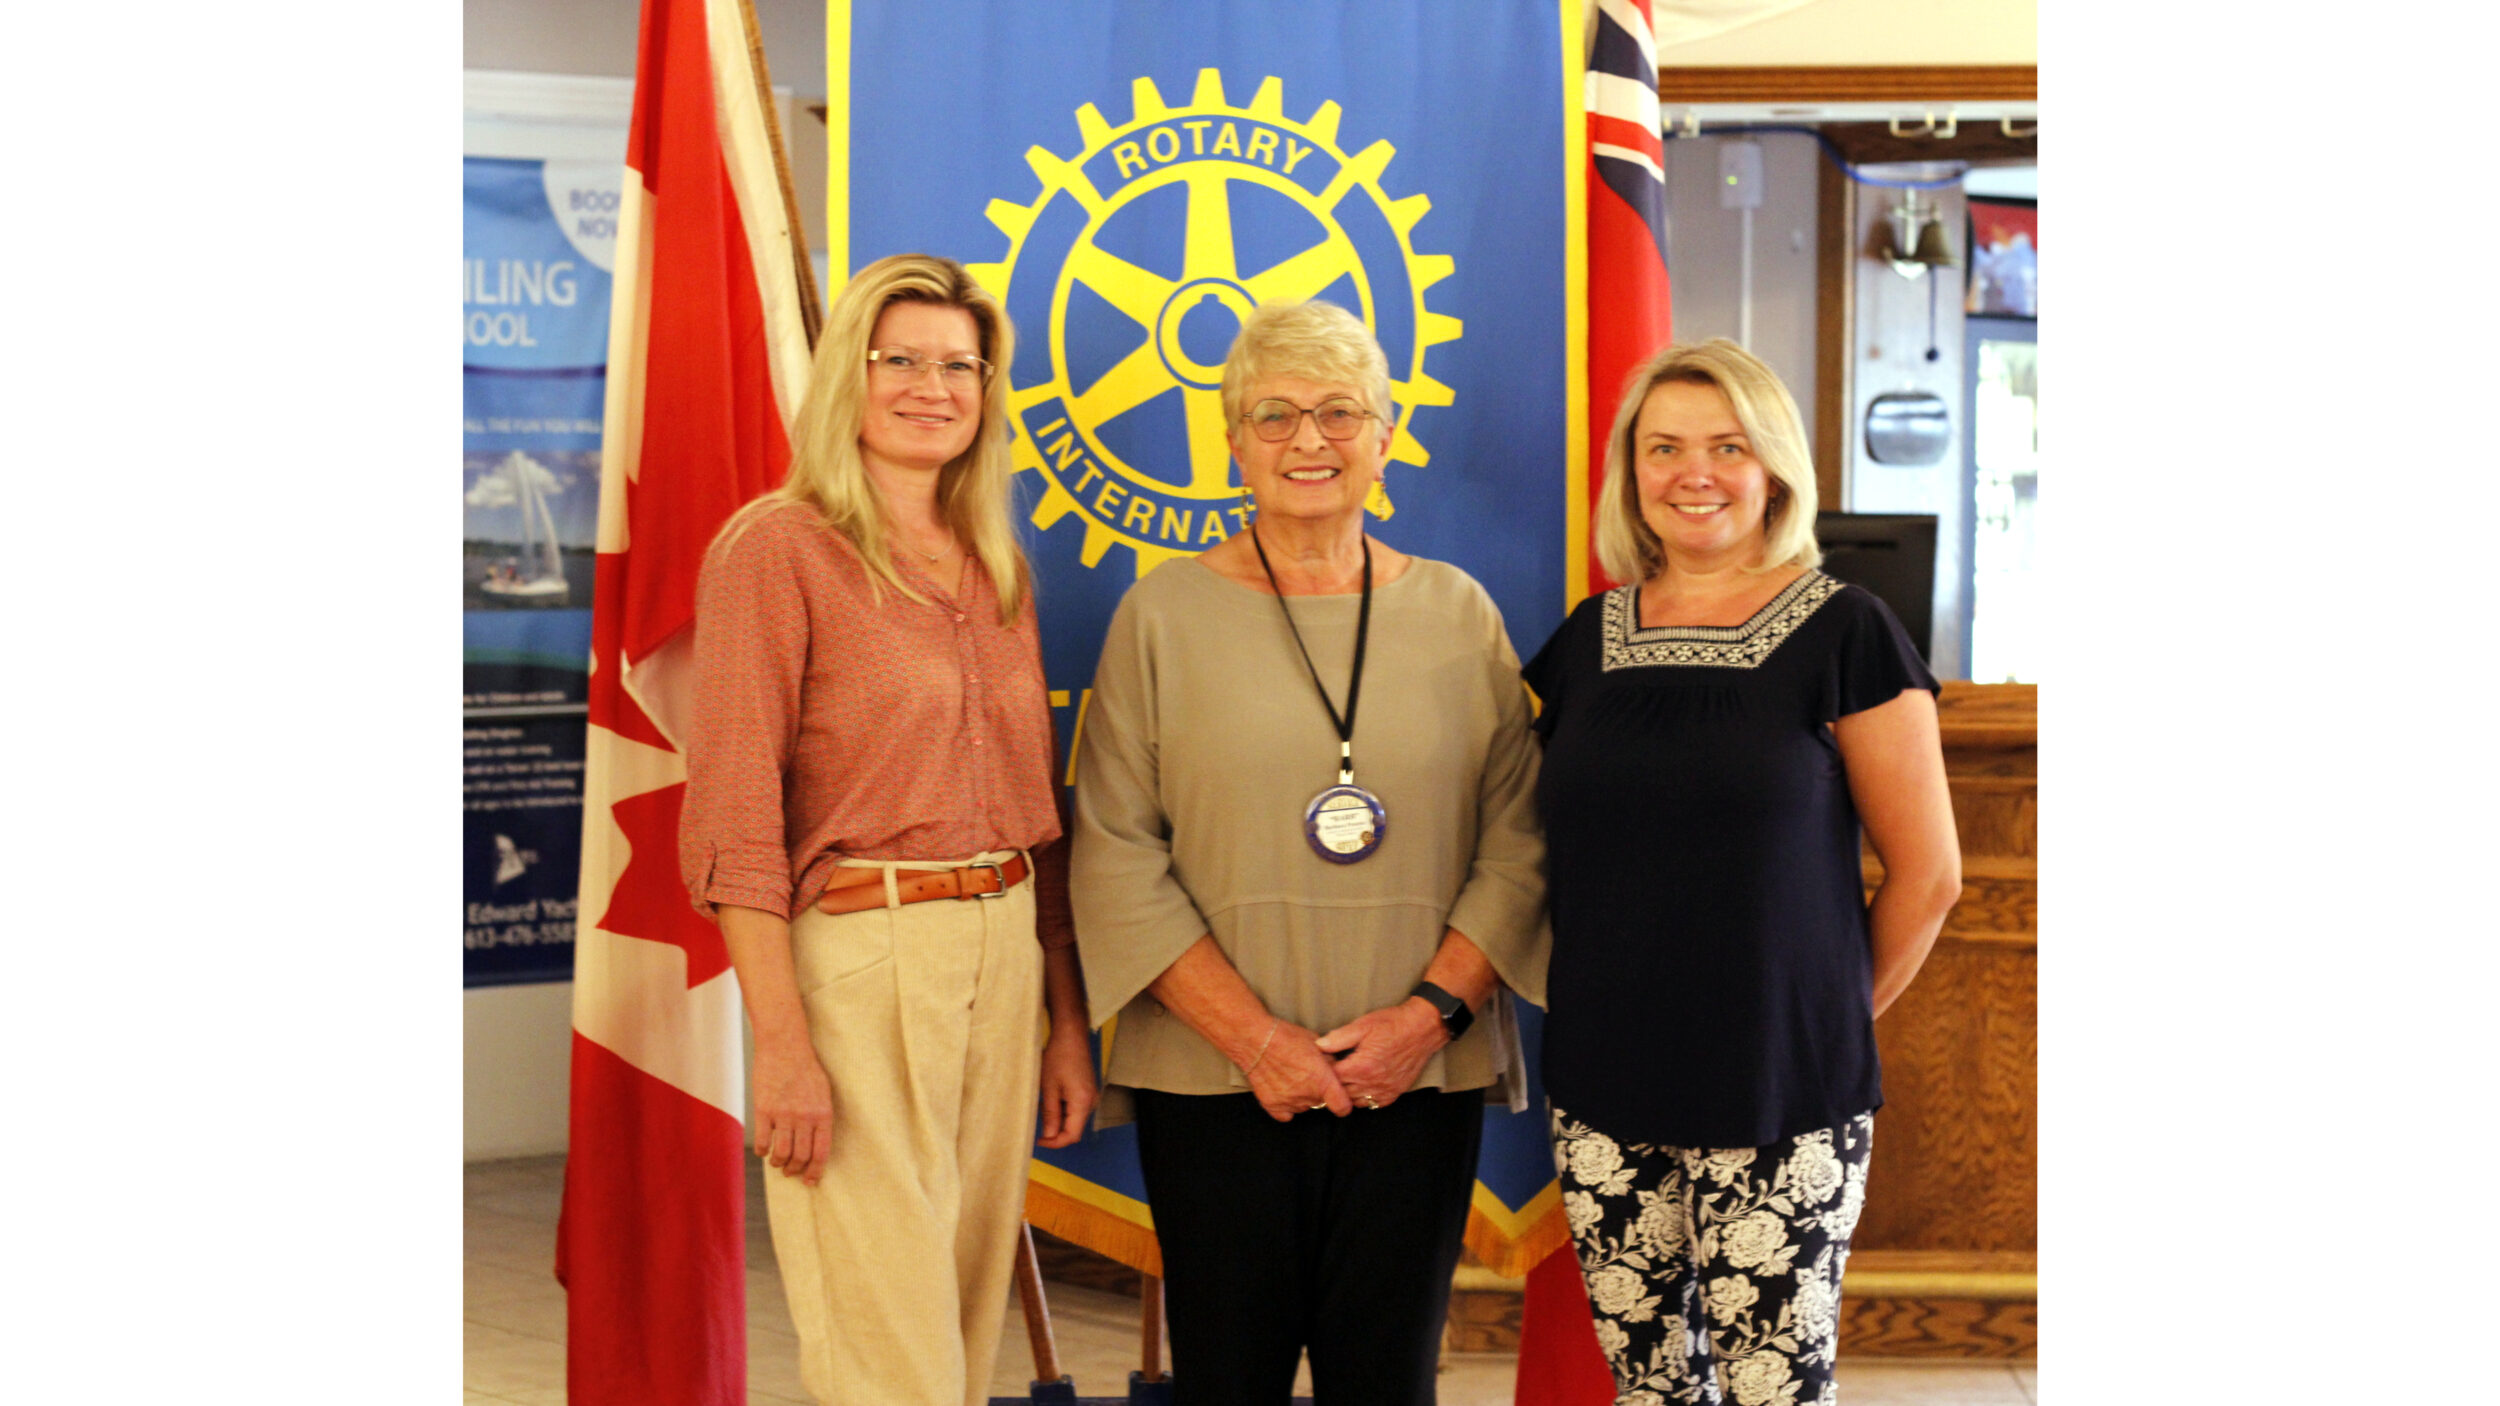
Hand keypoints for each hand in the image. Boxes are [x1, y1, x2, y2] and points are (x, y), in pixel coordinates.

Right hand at [750, 1040, 834, 1184]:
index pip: (821, 1152)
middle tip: (790, 1172)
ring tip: (777, 1162)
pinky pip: (762, 1141)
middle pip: (801, 1157)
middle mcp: (805, 1116)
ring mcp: (783, 1114)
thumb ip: (820, 1117)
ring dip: (778, 1162)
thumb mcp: (823, 1092)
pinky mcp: (763, 1110)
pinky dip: (762, 1151)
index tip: (810, 1181)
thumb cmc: (805, 1068)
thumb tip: (816, 1144)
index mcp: (823, 1113)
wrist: (784, 1046)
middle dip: (795, 1170)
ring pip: (781, 1153)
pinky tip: (763, 1149)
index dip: (816, 1171)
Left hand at [1035, 1020, 1098, 1148]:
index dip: (1055, 1142)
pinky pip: (1076, 1107)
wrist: (1071, 1034)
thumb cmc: (1058, 1057)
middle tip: (1036, 1126)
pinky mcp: (1088, 1089)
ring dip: (1058, 1119)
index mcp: (1083, 1103)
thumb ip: (1050, 1114)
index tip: (1039, 1141)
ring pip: (1075, 1118)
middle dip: (1056, 1131)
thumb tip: (1049, 1136)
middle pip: (1075, 1128)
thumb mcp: (1049, 1087)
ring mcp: (1092, 1095)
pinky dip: (1063, 1109)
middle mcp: (1092, 1101)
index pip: (1072, 1135)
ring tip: (1041, 1107)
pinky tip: (1050, 1098)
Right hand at [1244, 1020, 1351, 1121]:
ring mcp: (1288, 1102)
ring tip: (1293, 1078)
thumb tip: (1336, 1070)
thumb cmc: (1286, 1036)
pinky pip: (1286, 1114)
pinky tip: (1284, 1091)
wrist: (1255, 1038)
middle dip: (1319, 1092)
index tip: (1340, 1097)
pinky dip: (1287, 1106)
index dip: (1344, 1103)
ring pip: (1304, 1107)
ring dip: (1303, 1098)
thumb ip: (1329, 1062)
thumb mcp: (1317, 1043)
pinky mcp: (1271, 1104)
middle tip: (1309, 1075)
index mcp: (1322, 1080)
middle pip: (1321, 1103)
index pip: (1342, 1107)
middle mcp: (1306, 1095)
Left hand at [1315, 998, 1447, 1110]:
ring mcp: (1385, 1090)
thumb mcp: (1362, 1025)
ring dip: (1348, 1091)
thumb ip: (1339, 1038)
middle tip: (1333, 1069)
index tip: (1324, 1061)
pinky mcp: (1394, 1093)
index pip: (1332, 1077)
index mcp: (1361, 1066)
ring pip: (1355, 1101)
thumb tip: (1319, 1046)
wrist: (1422, 1028)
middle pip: (1342, 1091)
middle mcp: (1372, 1083)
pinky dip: (1364, 1097)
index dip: (1325, 1069)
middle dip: (1334, 1082)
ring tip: (1347, 1077)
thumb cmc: (1392, 1024)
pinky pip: (1373, 1103)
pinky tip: (1362, 1084)